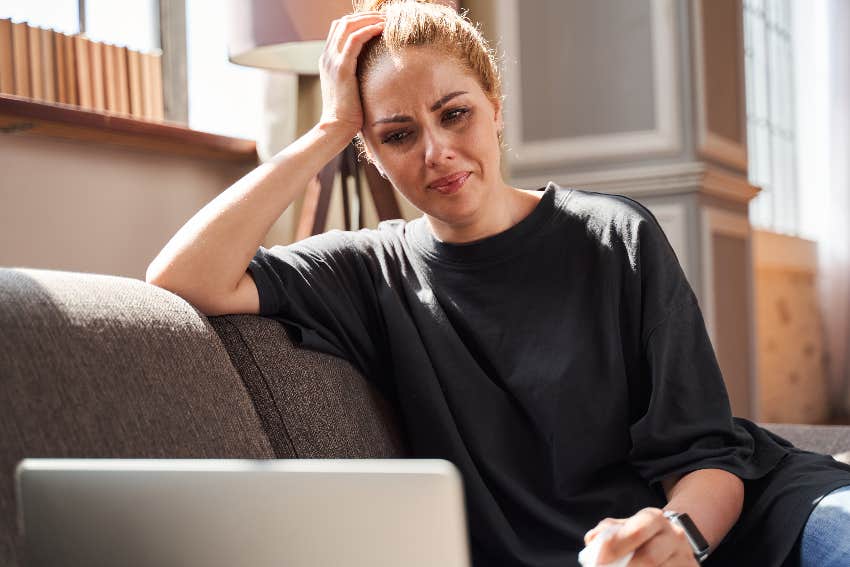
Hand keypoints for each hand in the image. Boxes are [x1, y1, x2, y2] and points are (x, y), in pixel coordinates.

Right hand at [318, 11, 384, 135]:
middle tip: (385, 17)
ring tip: (386, 20)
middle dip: (365, 16)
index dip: (358, 20)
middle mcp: (327, 57)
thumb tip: (373, 70)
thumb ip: (356, 74)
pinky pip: (354, 39)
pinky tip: (382, 29)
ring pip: (347, 25)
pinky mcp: (341, 69)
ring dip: (369, 19)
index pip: (339, 28)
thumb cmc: (349, 113)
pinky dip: (368, 29)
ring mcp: (332, 61)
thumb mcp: (351, 88)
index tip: (378, 22)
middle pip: (343, 22)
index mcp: (328, 60)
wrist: (337, 127)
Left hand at [584, 508, 698, 565]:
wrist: (674, 543)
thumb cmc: (642, 536)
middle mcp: (673, 535)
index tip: (598, 561)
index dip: (615, 547)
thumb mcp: (625, 527)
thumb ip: (607, 532)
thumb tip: (592, 541)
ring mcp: (685, 557)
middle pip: (649, 558)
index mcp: (653, 518)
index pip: (635, 532)